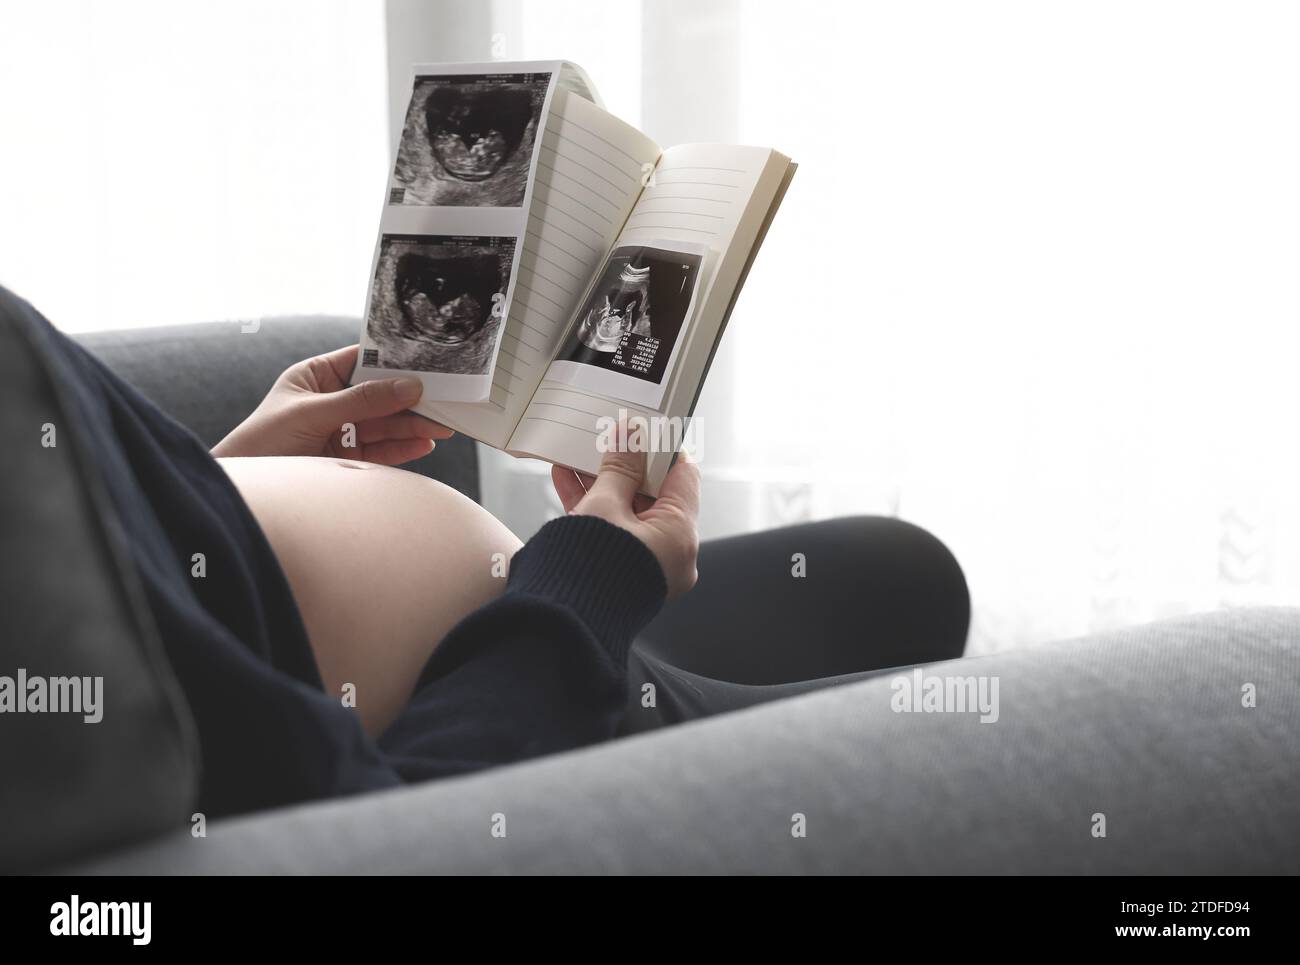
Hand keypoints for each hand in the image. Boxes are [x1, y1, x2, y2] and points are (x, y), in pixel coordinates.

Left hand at [212, 345, 452, 463]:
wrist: (245, 492)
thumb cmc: (262, 442)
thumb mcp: (312, 413)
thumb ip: (362, 401)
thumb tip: (407, 386)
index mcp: (316, 377)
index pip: (363, 361)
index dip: (393, 362)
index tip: (424, 363)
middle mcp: (331, 401)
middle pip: (380, 395)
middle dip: (410, 399)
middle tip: (442, 400)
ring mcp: (340, 430)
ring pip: (385, 424)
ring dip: (413, 425)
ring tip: (441, 426)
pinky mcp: (347, 459)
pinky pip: (381, 450)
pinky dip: (403, 448)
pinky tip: (423, 444)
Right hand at [550, 443, 700, 598]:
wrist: (560, 621)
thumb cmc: (587, 570)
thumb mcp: (603, 506)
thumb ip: (619, 470)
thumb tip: (630, 438)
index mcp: (679, 536)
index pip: (683, 476)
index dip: (663, 448)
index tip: (644, 428)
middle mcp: (671, 553)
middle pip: (654, 495)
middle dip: (627, 466)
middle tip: (609, 441)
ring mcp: (647, 564)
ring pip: (629, 513)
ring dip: (605, 485)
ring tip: (580, 457)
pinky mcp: (623, 571)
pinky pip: (615, 532)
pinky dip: (596, 509)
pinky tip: (568, 481)